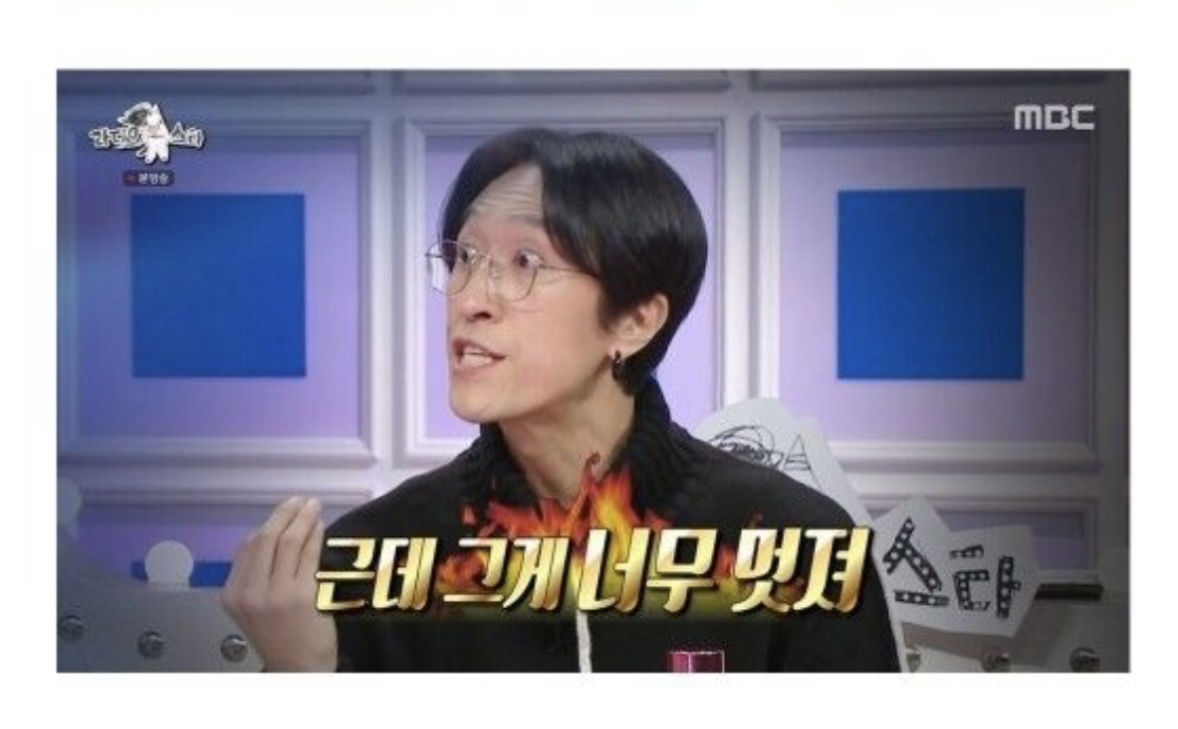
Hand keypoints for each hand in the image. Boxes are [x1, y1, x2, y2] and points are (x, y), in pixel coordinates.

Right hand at [222, 497, 336, 670]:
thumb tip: (266, 534)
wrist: (299, 669)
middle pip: (266, 539)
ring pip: (287, 542)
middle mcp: (249, 593)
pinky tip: (320, 527)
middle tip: (300, 501)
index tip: (283, 512)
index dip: (268, 524)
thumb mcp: (252, 609)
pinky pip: (308, 555)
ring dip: (302, 518)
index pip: (247, 547)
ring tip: (312, 507)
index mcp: (233, 594)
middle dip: (284, 514)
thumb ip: (254, 575)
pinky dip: (314, 535)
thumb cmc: (280, 637)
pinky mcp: (301, 595)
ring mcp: (275, 594)